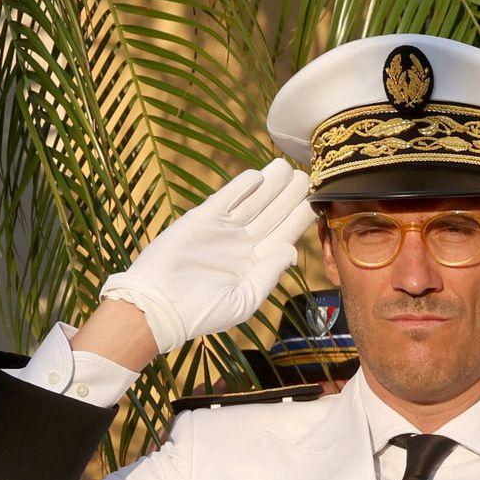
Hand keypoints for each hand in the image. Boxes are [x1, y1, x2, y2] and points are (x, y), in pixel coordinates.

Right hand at [97, 160, 313, 354]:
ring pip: (252, 202)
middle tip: (306, 175)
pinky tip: (258, 176)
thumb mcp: (246, 298)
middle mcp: (242, 243)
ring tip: (286, 168)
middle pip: (271, 214)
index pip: (283, 235)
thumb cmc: (204, 311)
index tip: (317, 202)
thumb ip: (269, 273)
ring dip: (269, 185)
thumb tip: (291, 251)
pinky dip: (241, 188)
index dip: (298, 218)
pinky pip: (225, 200)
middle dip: (288, 195)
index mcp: (255, 263)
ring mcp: (222, 230)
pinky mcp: (201, 220)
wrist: (162, 307)